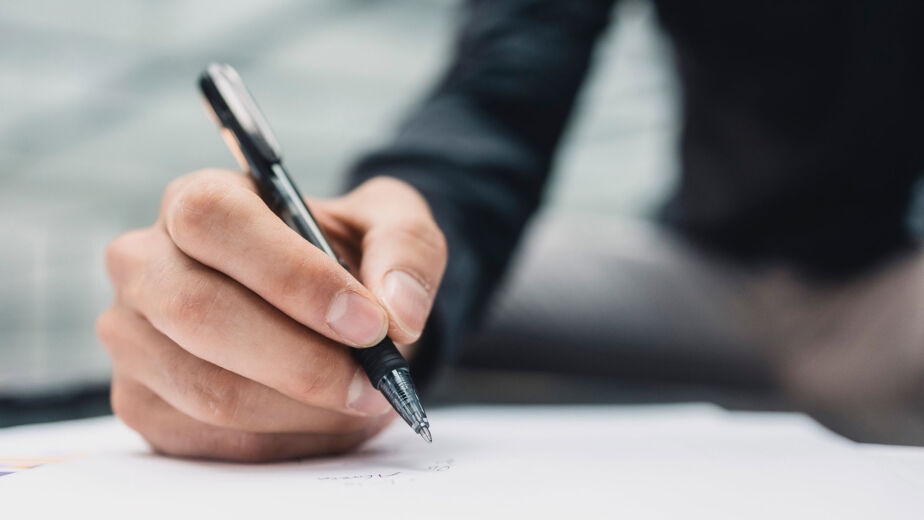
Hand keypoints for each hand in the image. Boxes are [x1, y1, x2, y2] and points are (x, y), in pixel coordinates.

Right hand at [97, 170, 446, 460]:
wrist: (318, 308)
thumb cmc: (343, 257)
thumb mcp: (391, 226)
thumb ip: (405, 248)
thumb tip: (398, 310)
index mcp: (197, 199)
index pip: (215, 221)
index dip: (293, 276)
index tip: (369, 323)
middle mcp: (145, 262)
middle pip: (199, 312)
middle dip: (302, 361)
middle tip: (373, 382)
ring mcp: (132, 336)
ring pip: (209, 390)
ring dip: (302, 408)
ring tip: (359, 400)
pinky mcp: (141, 400)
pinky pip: (211, 439)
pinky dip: (285, 439)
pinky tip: (322, 418)